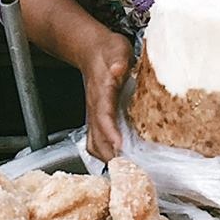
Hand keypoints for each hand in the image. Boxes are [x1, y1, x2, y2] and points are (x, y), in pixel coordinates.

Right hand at [79, 30, 134, 161]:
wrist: (90, 50)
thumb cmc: (107, 51)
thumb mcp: (116, 49)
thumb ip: (118, 59)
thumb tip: (118, 69)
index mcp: (101, 93)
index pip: (103, 116)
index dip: (110, 133)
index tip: (119, 146)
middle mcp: (94, 108)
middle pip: (96, 138)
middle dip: (110, 155)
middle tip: (129, 170)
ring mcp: (94, 115)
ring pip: (94, 144)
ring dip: (106, 158)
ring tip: (125, 170)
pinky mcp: (97, 119)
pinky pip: (96, 142)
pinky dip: (105, 154)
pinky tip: (119, 159)